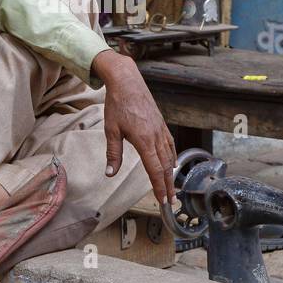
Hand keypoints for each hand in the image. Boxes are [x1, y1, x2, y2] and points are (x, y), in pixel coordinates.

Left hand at [95, 50, 176, 207]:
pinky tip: (172, 164)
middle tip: (171, 202)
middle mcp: (156, 136)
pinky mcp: (161, 123)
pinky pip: (170, 144)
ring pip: (169, 156)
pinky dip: (172, 157)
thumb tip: (110, 174)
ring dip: (171, 174)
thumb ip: (113, 153)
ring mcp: (161, 129)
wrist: (127, 81)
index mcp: (144, 140)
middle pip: (165, 167)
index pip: (155, 169)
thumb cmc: (117, 104)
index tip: (162, 200)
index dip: (159, 187)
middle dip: (169, 185)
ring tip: (173, 188)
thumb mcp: (111, 130)